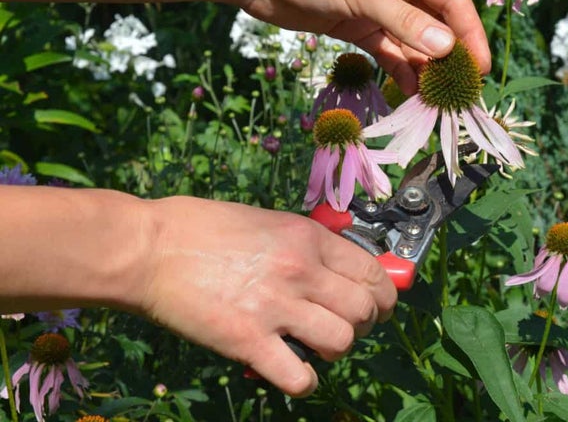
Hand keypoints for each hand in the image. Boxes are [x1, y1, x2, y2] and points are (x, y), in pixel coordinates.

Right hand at [140, 196, 396, 396]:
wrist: (148, 248)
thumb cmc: (200, 229)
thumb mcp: (267, 221)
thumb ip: (306, 245)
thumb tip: (336, 269)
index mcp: (308, 237)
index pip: (373, 273)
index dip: (383, 297)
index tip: (376, 307)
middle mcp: (301, 269)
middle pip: (366, 310)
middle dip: (363, 325)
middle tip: (340, 328)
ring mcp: (276, 305)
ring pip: (342, 342)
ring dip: (333, 351)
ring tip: (312, 347)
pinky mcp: (247, 340)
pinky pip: (299, 377)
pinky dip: (302, 380)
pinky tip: (288, 370)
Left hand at [224, 0, 490, 93]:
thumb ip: (405, 23)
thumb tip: (447, 50)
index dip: (468, 33)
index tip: (479, 67)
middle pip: (435, 23)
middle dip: (448, 55)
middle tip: (461, 90)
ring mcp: (378, 8)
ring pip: (412, 42)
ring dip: (424, 68)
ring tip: (437, 98)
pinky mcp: (359, 27)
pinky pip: (388, 52)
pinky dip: (399, 70)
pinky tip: (410, 91)